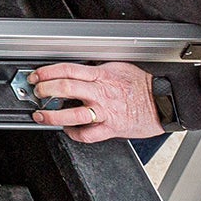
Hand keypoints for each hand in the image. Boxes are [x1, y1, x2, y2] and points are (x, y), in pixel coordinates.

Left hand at [30, 62, 162, 141]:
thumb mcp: (118, 67)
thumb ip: (97, 68)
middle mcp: (100, 92)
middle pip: (65, 88)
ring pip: (73, 114)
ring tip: (41, 115)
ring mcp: (105, 111)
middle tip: (36, 92)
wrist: (164, 101)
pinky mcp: (111, 128)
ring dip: (52, 115)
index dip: (47, 72)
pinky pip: (88, 134)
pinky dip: (74, 134)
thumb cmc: (143, 85)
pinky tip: (68, 130)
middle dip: (45, 90)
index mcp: (101, 75)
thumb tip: (80, 66)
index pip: (67, 70)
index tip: (37, 76)